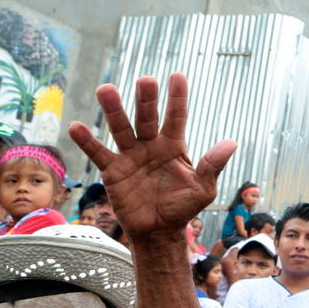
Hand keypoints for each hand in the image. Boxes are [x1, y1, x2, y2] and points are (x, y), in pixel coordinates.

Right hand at [69, 74, 235, 243]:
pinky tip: (76, 126)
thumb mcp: (203, 188)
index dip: (177, 97)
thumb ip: (212, 165)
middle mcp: (151, 146)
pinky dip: (87, 141)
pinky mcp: (113, 171)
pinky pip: (99, 153)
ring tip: (105, 89)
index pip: (176, 117)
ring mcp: (131, 156)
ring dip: (113, 110)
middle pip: (147, 117)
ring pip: (121, 128)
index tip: (177, 76)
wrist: (159, 231)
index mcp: (174, 146)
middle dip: (146, 99)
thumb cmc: (182, 208)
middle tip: (145, 80)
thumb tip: (232, 143)